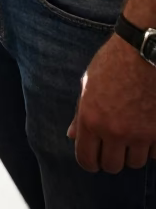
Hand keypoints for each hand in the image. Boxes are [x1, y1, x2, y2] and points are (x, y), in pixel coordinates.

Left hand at [68, 34, 155, 171]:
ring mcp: (139, 134)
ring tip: (130, 134)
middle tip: (112, 146)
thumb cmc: (111, 64)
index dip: (89, 162)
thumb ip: (80, 114)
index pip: (86, 160)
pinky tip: (146, 131)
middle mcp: (114, 131)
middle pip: (112, 166)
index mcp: (90, 119)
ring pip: (134, 162)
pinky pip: (154, 155)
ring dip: (131, 153)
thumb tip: (71, 135)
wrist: (142, 53)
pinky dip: (150, 148)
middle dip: (111, 158)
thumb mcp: (88, 85)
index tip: (93, 158)